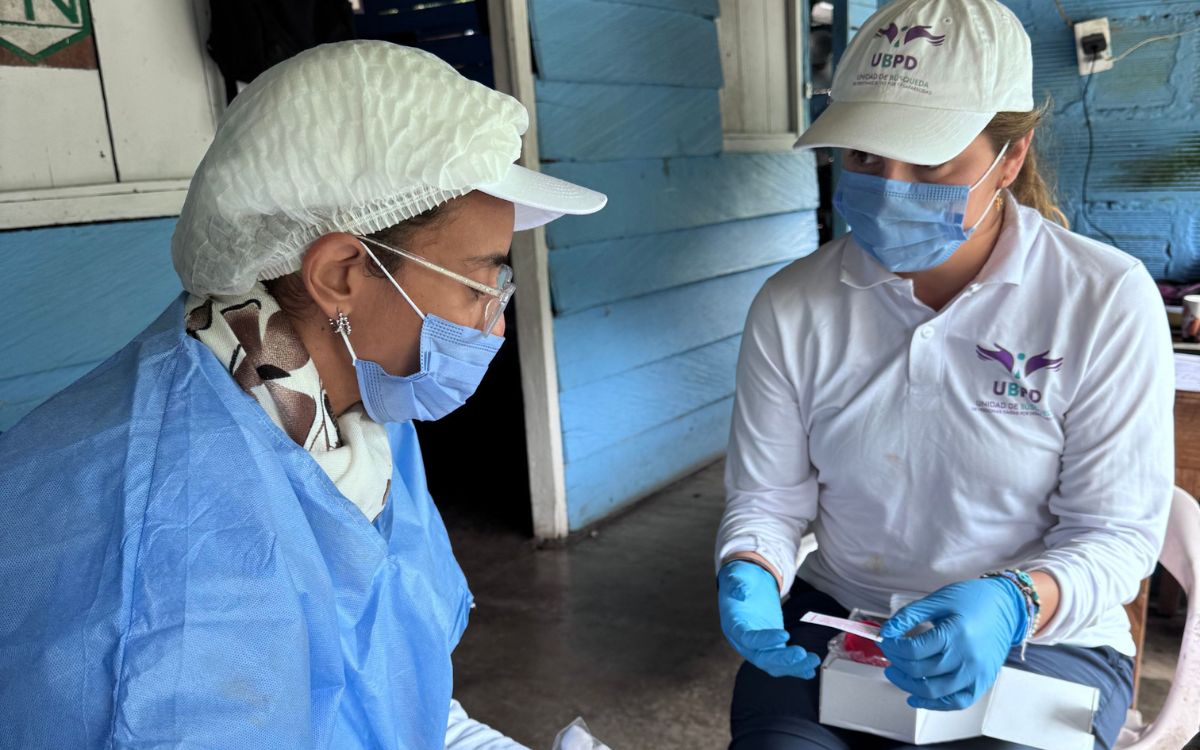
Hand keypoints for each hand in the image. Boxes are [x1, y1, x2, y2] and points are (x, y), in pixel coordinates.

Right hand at [717, 560, 820, 677]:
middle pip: (761, 657)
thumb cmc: (742, 581)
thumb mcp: (737, 576)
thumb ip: (736, 583)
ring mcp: (758, 647)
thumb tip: (739, 591)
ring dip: (793, 666)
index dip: (764, 640)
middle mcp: (744, 642)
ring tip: (812, 661)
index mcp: (733, 625)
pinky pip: (782, 663)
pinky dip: (796, 668)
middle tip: (801, 653)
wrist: (747, 586)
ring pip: (774, 664)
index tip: (785, 635)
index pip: (747, 638)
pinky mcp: (771, 647)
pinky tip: (810, 669)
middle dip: (782, 659)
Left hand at [878, 577, 1026, 709]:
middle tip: (889, 654)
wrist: (1006, 608)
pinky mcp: (983, 683)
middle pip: (920, 671)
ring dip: (908, 685)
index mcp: (955, 633)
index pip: (913, 650)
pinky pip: (956, 702)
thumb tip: (886, 631)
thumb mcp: (938, 600)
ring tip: (895, 673)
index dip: (893, 647)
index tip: (886, 641)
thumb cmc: (972, 600)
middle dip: (897, 664)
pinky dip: (934, 703)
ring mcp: (977, 673)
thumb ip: (909, 615)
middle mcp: (967, 657)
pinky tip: (916, 696)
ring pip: (934, 690)